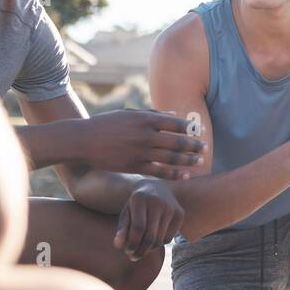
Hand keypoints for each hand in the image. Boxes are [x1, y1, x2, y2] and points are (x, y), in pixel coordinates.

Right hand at [79, 109, 205, 178]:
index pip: (175, 123)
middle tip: (205, 147)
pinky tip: (185, 175)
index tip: (200, 130)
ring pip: (171, 157)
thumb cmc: (106, 124)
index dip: (190, 127)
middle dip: (194, 144)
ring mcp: (140, 151)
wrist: (83, 140)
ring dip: (188, 159)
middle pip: (177, 140)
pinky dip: (174, 174)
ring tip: (199, 161)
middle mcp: (145, 134)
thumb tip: (173, 114)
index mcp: (145, 118)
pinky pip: (159, 171)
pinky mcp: (134, 166)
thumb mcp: (128, 113)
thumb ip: (152, 114)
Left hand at [113, 179, 184, 260]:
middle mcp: (157, 201)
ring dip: (149, 249)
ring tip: (141, 249)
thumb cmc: (136, 206)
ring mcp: (171, 207)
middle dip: (141, 251)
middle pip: (150, 236)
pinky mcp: (179, 213)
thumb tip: (117, 245)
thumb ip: (121, 229)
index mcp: (140, 199)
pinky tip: (153, 239)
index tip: (127, 251)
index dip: (132, 243)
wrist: (156, 189)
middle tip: (133, 257)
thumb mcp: (126, 214)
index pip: (138, 228)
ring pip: (160, 239)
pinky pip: (169, 238)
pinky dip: (159, 243)